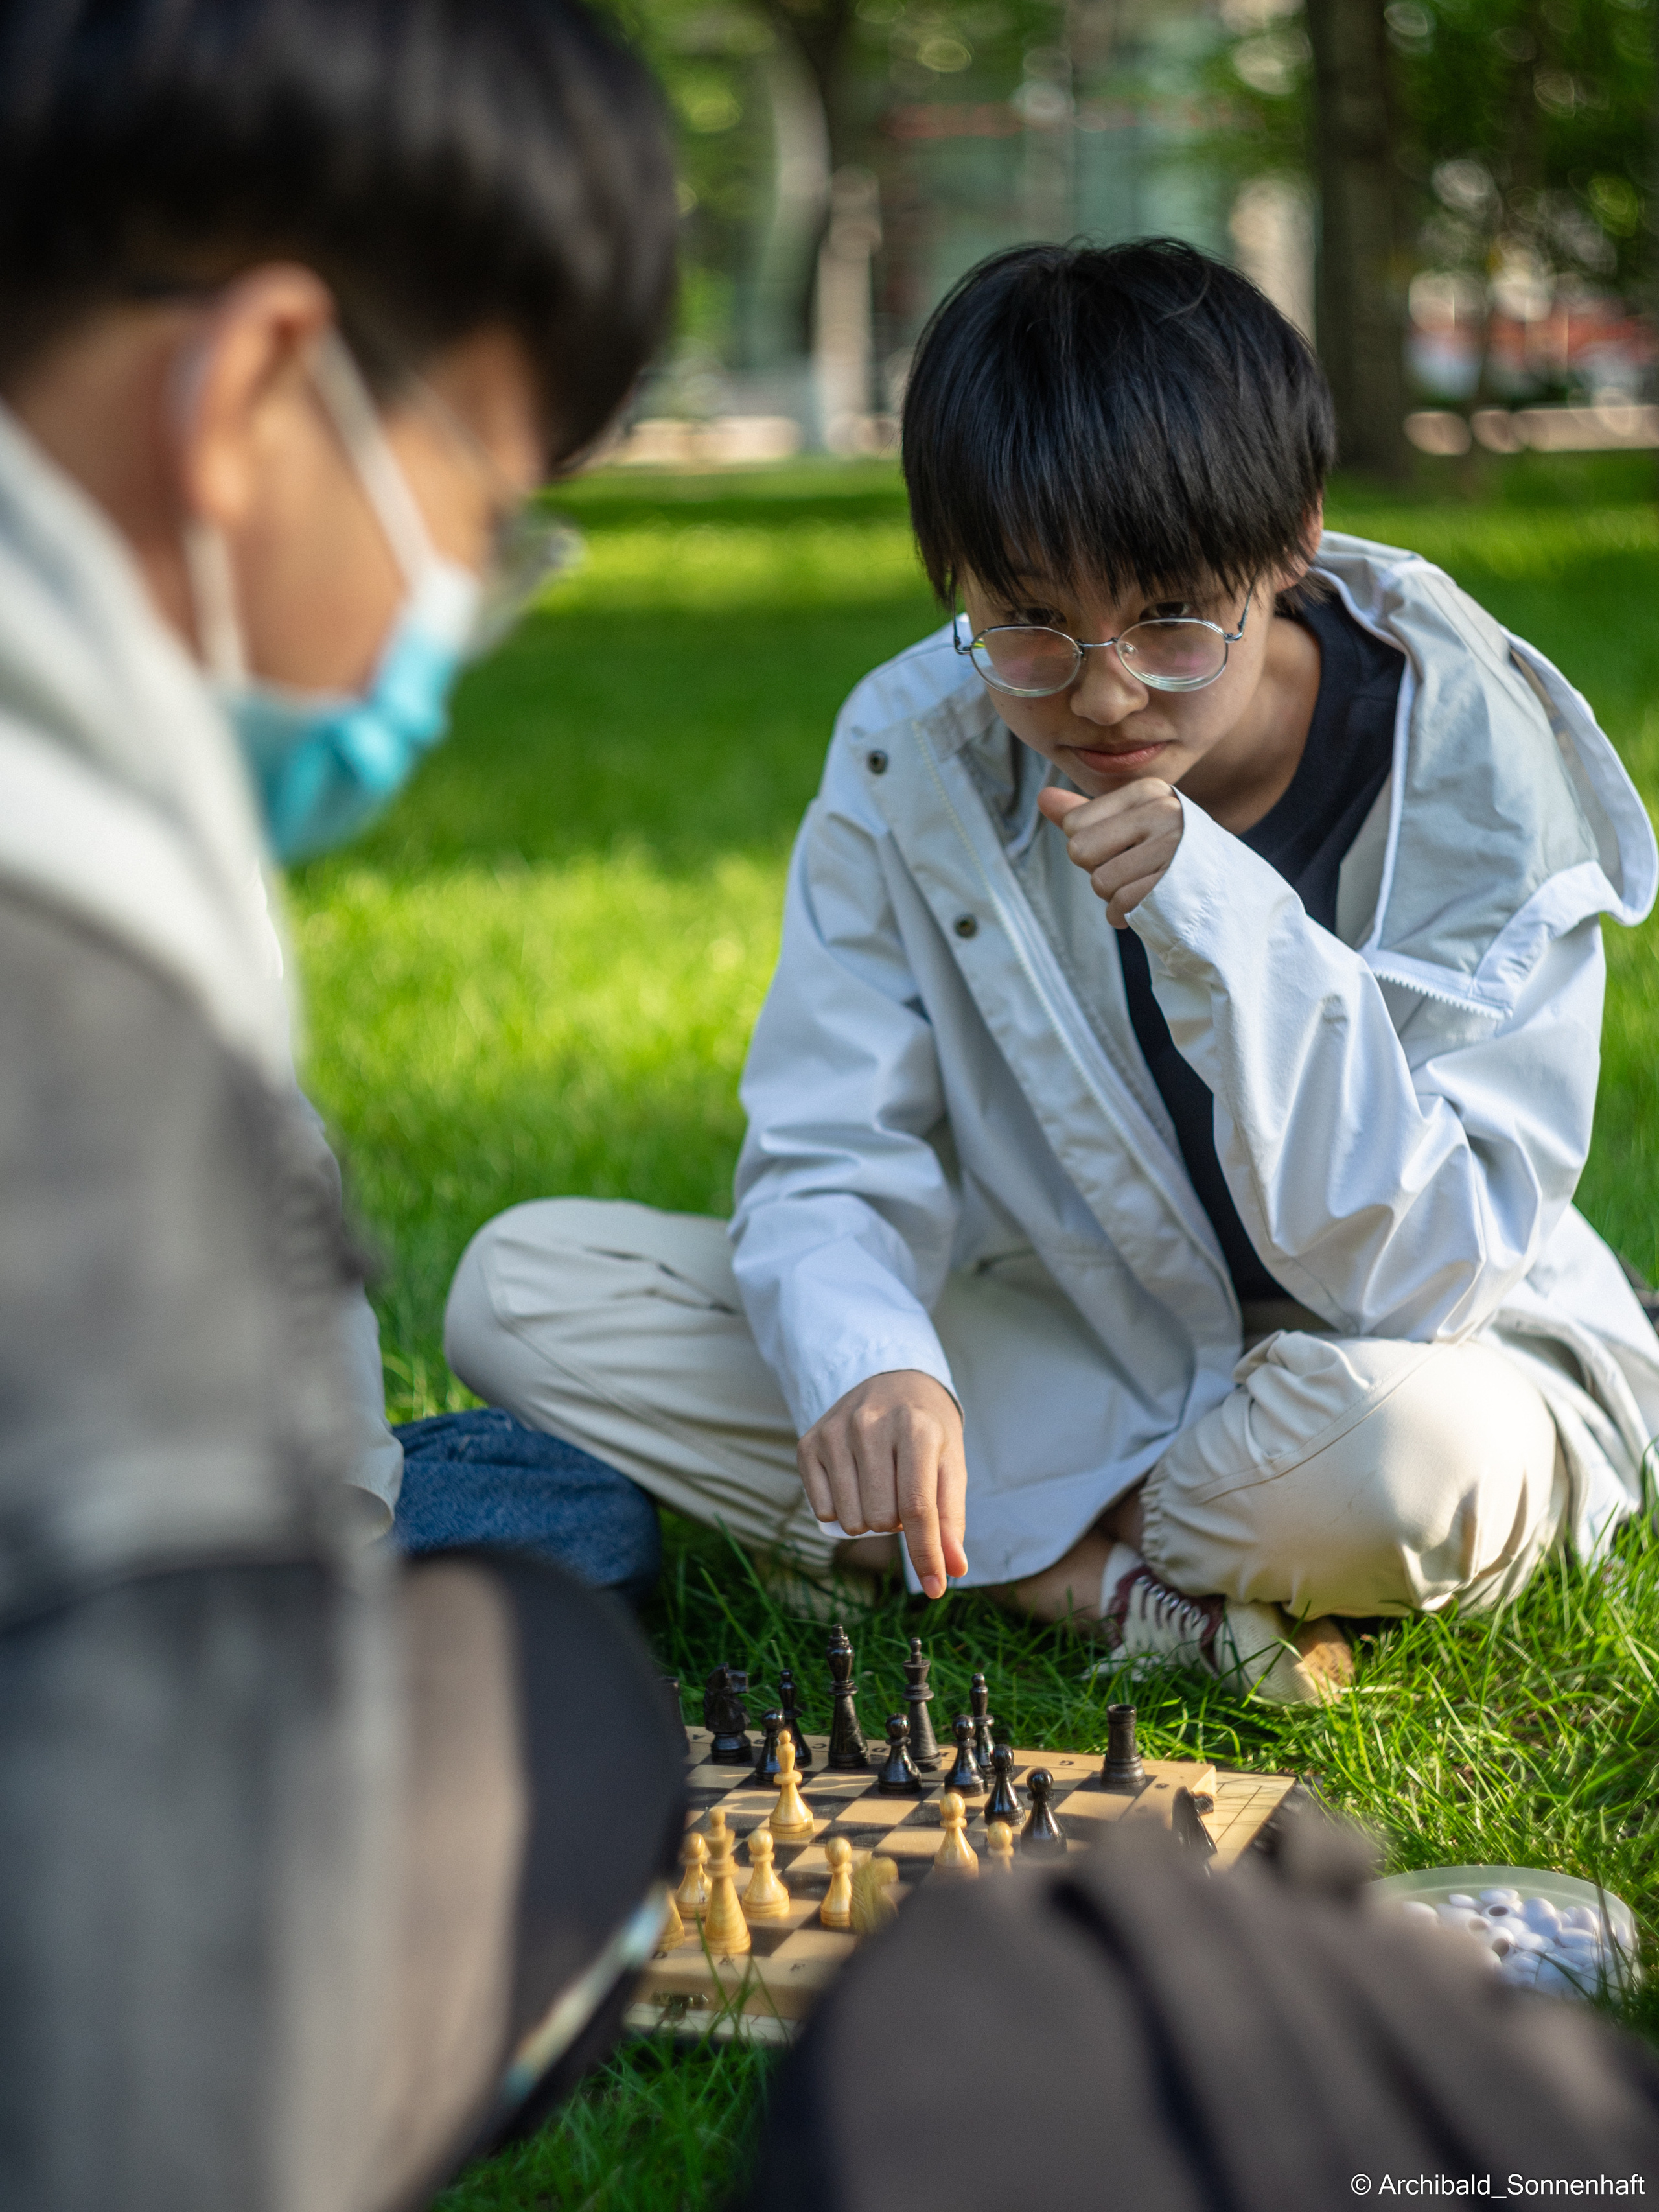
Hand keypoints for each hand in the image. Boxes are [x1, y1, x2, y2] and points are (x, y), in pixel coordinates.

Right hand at [797, 1370, 967, 1599]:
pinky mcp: (809, 1442)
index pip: (917, 1507)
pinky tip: (854, 1486)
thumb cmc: (928, 1431)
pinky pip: (821, 1510)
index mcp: (916, 1429)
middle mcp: (871, 1425)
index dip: (926, 1554)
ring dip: (870, 1520)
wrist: (895, 1382)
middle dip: (896, 1523)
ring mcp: (835, 1432)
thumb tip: (953, 1570)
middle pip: (881, 1518)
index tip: (935, 1589)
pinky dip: (841, 1512)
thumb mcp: (950, 1466)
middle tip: (902, 1494)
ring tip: (880, 1489)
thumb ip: (950, 1519)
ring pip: (851, 1519)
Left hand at [1037, 780, 1183, 925]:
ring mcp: (1172, 846)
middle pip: (1080, 850)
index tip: (1126, 850)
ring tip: (1145, 888)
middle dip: (1099, 872)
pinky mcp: (1173, 882)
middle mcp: (1162, 811)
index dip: (1091, 848)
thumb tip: (1042, 798)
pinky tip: (1148, 906)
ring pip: (1099, 881)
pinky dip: (1125, 915)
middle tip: (1134, 872)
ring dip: (1114, 896)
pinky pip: (1119, 904)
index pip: (1074, 823)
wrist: (1227, 900)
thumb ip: (1086, 816)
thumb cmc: (1169, 861)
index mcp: (1148, 792)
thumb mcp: (1131, 829)